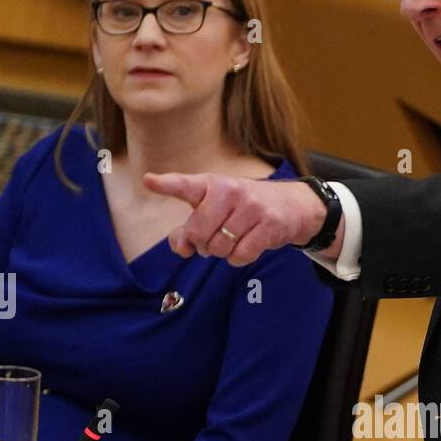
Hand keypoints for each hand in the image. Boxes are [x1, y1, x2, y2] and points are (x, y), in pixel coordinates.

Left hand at [143, 172, 340, 265]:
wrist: (292, 206)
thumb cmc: (244, 208)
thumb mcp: (216, 208)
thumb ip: (190, 227)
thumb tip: (180, 247)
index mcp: (213, 184)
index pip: (186, 185)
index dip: (167, 184)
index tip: (149, 181)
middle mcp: (231, 192)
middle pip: (198, 233)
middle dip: (201, 245)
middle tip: (212, 240)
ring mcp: (251, 208)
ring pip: (219, 248)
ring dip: (222, 252)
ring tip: (233, 239)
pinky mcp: (268, 226)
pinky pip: (240, 256)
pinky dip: (239, 259)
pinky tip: (247, 246)